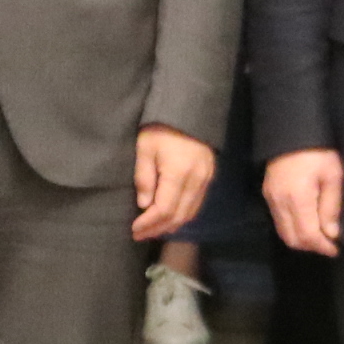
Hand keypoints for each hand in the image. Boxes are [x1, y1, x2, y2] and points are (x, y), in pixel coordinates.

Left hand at [132, 126, 216, 241]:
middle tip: (140, 235)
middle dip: (158, 228)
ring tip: (152, 229)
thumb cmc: (161, 127)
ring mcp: (206, 179)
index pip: (164, 210)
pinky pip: (197, 204)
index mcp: (178, 173)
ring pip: (190, 213)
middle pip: (178, 216)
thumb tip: (144, 205)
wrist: (189, 109)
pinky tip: (169, 217)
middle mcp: (196, 180)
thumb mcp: (145, 148)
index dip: (149, 223)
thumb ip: (144, 178)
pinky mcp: (210, 176)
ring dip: (170, 225)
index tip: (134, 229)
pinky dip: (182, 215)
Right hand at [265, 146, 343, 257]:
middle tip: (328, 244)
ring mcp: (270, 198)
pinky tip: (307, 222)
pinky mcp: (267, 193)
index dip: (322, 246)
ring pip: (283, 232)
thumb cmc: (318, 150)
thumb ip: (331, 206)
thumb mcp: (332, 175)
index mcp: (297, 198)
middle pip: (292, 239)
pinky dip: (292, 228)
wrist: (291, 129)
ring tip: (319, 235)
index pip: (308, 235)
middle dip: (311, 246)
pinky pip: (278, 221)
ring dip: (301, 239)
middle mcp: (279, 202)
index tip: (335, 249)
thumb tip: (331, 234)